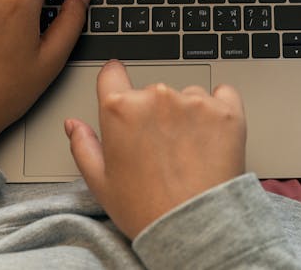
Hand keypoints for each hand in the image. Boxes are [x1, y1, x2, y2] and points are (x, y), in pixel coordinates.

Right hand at [66, 61, 246, 238]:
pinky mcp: (226, 110)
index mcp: (120, 110)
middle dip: (154, 112)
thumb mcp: (101, 183)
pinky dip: (219, 109)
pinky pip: (223, 95)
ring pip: (187, 95)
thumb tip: (73, 125)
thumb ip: (83, 146)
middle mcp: (157, 97)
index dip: (114, 81)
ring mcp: (194, 101)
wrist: (195, 228)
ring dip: (187, 113)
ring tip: (187, 151)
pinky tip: (212, 135)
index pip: (112, 73)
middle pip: (152, 91)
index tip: (119, 85)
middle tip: (160, 148)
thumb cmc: (146, 209)